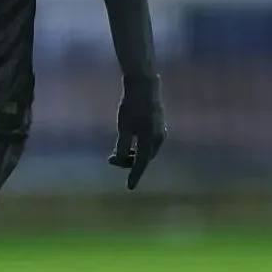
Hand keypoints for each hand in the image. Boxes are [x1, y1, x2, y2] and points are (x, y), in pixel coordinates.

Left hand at [108, 75, 164, 189]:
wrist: (143, 84)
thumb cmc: (131, 105)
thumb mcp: (123, 128)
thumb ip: (122, 147)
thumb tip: (119, 161)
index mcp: (150, 141)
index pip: (141, 164)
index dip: (134, 176)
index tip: (129, 187)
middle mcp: (159, 138)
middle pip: (144, 158)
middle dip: (128, 162)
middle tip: (110, 159)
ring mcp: (160, 131)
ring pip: (147, 150)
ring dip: (133, 154)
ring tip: (117, 152)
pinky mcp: (158, 124)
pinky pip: (149, 142)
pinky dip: (138, 146)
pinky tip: (128, 142)